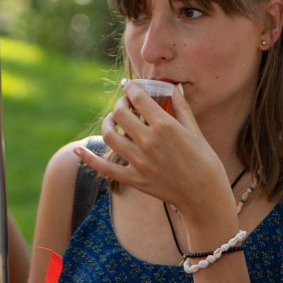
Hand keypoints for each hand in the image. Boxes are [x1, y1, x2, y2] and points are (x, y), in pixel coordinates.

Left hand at [75, 82, 232, 223]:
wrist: (204, 196)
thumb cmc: (205, 161)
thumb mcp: (195, 131)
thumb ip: (182, 108)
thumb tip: (176, 88)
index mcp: (165, 126)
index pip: (139, 98)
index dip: (132, 88)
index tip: (130, 86)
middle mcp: (148, 141)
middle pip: (122, 113)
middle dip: (120, 104)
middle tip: (124, 104)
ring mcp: (139, 161)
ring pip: (110, 135)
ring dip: (107, 123)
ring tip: (111, 120)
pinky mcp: (134, 178)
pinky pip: (105, 167)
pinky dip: (88, 159)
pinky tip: (77, 150)